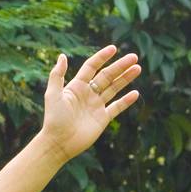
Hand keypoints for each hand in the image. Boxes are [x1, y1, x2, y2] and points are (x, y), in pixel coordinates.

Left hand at [40, 46, 141, 161]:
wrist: (59, 143)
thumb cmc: (54, 118)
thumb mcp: (53, 94)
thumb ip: (57, 75)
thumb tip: (62, 56)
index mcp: (76, 86)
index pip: (91, 67)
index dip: (102, 57)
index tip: (114, 48)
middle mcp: (88, 94)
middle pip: (106, 76)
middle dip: (120, 66)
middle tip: (134, 57)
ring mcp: (96, 106)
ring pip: (114, 88)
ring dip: (125, 79)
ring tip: (137, 68)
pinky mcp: (102, 119)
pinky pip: (116, 107)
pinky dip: (126, 101)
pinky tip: (135, 93)